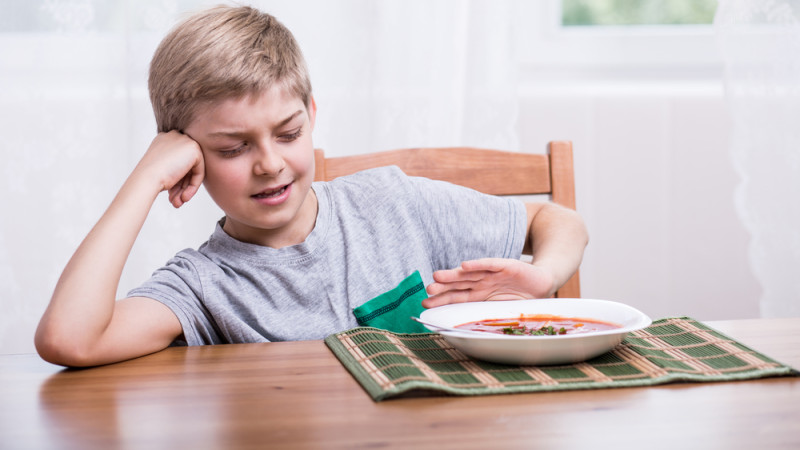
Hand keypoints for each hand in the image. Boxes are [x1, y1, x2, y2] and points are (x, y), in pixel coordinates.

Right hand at [136, 131, 204, 207]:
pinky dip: (193, 186)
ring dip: (185, 189)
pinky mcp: (194, 148)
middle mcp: (174, 137)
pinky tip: (184, 197)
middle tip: (176, 201)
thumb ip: (175, 169)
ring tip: (178, 203)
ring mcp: (184, 140)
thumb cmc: (149, 179)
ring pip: (192, 170)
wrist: (145, 179)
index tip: (170, 194)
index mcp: (163, 140)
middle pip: (185, 165)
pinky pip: (199, 171)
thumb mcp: (161, 171)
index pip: (177, 161)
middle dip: (180, 186)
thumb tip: (189, 178)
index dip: (175, 180)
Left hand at [423, 258, 555, 307]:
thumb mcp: (502, 311)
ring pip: (469, 274)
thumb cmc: (521, 299)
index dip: (441, 299)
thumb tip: (469, 333)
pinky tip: (465, 265)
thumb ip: (487, 316)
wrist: (543, 284)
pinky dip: (478, 264)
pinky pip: (489, 264)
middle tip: (428, 289)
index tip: (425, 303)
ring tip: (438, 276)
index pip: (456, 297)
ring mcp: (492, 274)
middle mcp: (482, 283)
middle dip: (443, 287)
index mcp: (479, 295)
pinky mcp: (505, 265)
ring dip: (454, 274)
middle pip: (458, 284)